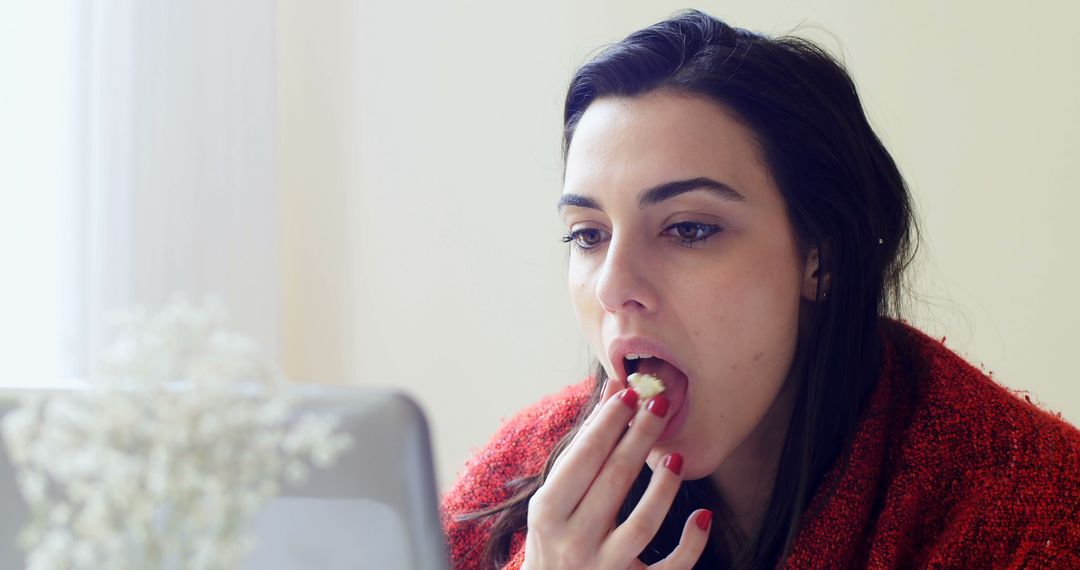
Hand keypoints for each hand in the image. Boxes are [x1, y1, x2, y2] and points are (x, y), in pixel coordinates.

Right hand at [521, 378, 711, 568]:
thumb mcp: (556, 496)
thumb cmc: (554, 537)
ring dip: (663, 487)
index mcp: (548, 513)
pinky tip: (703, 516)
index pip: (583, 459)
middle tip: (660, 403)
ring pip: (642, 525)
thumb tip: (615, 390)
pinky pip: (668, 569)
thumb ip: (585, 445)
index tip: (630, 393)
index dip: (607, 423)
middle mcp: (573, 542)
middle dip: (638, 438)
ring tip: (676, 455)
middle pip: (613, 482)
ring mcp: (603, 569)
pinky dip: (690, 545)